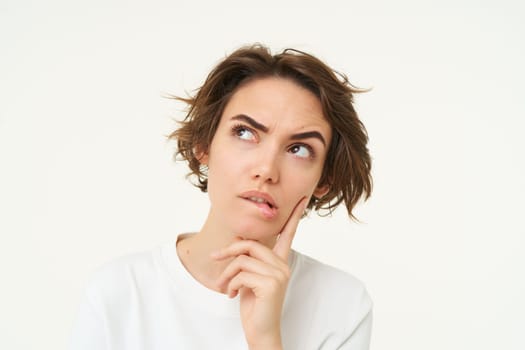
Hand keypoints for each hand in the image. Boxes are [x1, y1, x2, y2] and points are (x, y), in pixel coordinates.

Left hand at [211, 197, 307, 348]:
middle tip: (214, 259)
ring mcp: (279, 274)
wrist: (260, 332)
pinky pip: (241, 274)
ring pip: (242, 259)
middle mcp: (283, 265)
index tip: (303, 199)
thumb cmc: (254, 305)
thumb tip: (238, 236)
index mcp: (280, 261)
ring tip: (223, 287)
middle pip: (250, 244)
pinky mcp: (271, 284)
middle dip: (228, 251)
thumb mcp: (247, 277)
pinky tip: (230, 295)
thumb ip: (247, 258)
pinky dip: (229, 284)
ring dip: (226, 273)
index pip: (288, 234)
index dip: (295, 216)